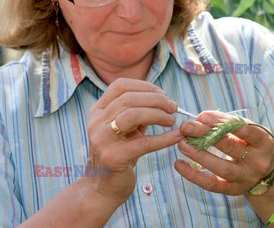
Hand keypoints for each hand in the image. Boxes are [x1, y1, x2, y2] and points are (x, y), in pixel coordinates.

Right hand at [84, 78, 182, 205]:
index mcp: (98, 111)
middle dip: (156, 100)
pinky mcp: (114, 157)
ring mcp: (102, 139)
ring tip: (172, 120)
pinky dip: (164, 138)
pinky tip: (176, 136)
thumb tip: (164, 98)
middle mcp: (96, 122)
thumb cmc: (119, 153)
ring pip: (133, 115)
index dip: (145, 86)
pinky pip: (144, 143)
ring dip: (158, 114)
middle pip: (129, 98)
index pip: (120, 86)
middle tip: (173, 107)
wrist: (102, 187)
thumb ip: (137, 111)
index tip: (163, 94)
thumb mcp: (125, 128)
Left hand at [175, 110, 273, 195]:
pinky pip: (212, 184)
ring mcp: (246, 177)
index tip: (203, 116)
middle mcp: (257, 161)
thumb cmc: (253, 144)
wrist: (268, 174)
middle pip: (231, 147)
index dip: (224, 123)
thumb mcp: (249, 131)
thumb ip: (227, 123)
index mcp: (263, 142)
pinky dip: (194, 175)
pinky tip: (179, 165)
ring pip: (222, 168)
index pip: (247, 130)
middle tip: (186, 127)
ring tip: (182, 144)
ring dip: (199, 155)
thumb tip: (201, 118)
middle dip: (206, 135)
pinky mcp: (233, 190)